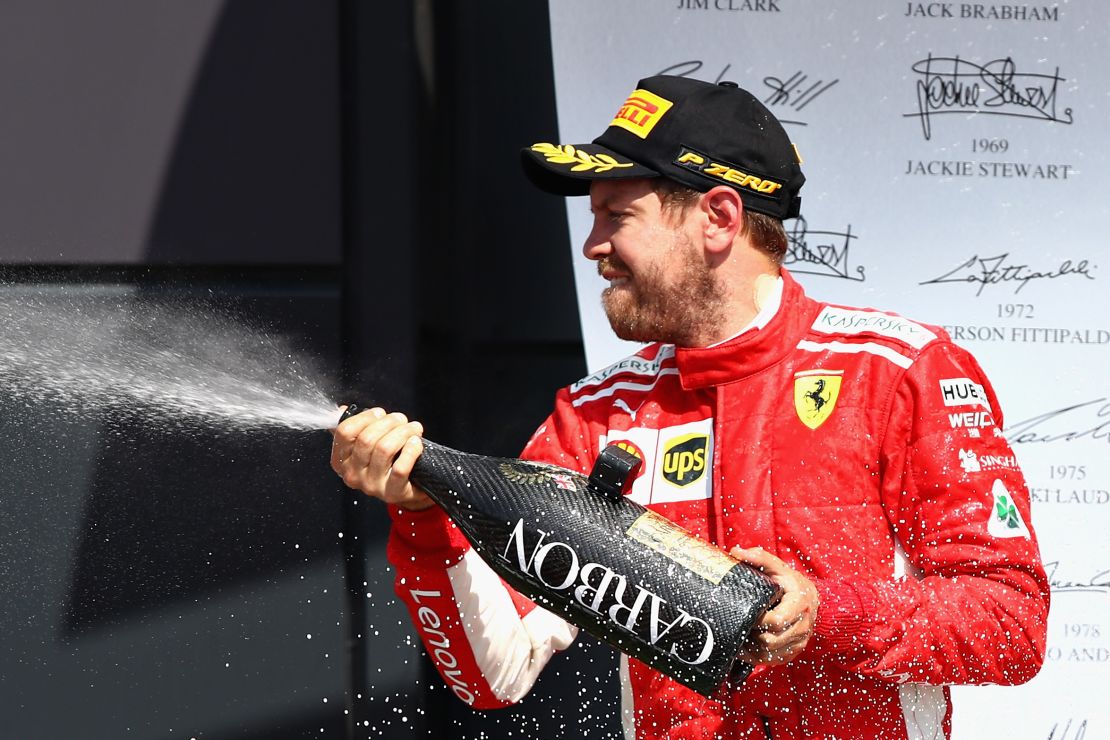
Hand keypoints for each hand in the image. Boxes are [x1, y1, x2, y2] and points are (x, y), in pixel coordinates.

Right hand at [331, 406, 433, 510]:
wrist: (409, 488)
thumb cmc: (388, 462)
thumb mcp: (367, 447)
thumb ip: (354, 429)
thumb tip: (343, 410)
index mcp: (341, 461)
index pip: (345, 432)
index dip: (365, 417)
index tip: (380, 413)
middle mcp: (353, 475)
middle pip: (366, 439)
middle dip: (388, 423)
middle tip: (401, 419)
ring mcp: (371, 485)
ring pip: (384, 449)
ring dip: (403, 432)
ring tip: (413, 428)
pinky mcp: (392, 492)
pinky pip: (401, 466)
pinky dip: (411, 450)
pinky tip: (416, 442)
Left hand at [729, 545, 818, 666]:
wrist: (809, 598)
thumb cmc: (789, 581)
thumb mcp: (776, 566)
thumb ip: (758, 557)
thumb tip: (736, 551)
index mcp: (801, 605)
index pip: (776, 621)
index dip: (756, 619)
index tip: (745, 611)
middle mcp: (804, 626)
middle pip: (771, 641)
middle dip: (752, 634)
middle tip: (739, 624)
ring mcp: (800, 642)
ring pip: (769, 654)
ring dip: (751, 647)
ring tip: (739, 634)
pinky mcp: (793, 652)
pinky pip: (771, 660)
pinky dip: (755, 655)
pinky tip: (744, 645)